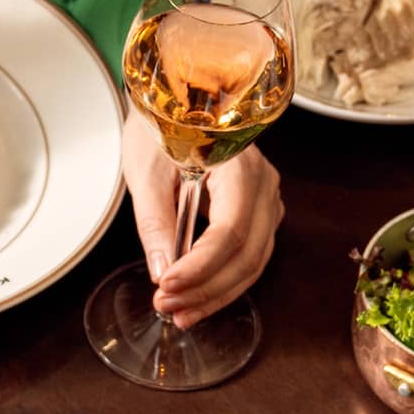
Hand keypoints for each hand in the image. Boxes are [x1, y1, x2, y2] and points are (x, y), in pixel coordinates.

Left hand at [123, 107, 284, 328]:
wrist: (177, 101)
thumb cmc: (161, 127)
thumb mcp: (146, 172)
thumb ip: (155, 222)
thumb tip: (162, 271)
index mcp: (240, 165)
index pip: (229, 231)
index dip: (199, 266)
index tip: (166, 285)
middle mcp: (263, 185)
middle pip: (247, 254)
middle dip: (206, 289)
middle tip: (167, 307)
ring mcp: (266, 201)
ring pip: (253, 263)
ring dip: (215, 294)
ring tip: (179, 313)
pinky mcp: (259, 214)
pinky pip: (250, 258)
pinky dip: (223, 283)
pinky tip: (196, 300)